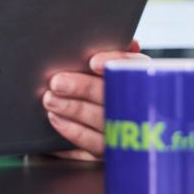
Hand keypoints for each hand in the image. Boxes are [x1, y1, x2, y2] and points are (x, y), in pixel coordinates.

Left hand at [41, 41, 144, 157]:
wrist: (105, 133)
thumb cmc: (107, 88)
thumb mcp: (116, 69)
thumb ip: (120, 56)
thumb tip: (131, 42)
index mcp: (143, 78)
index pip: (136, 66)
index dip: (117, 62)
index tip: (94, 63)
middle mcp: (139, 104)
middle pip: (113, 94)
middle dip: (83, 88)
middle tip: (57, 82)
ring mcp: (128, 132)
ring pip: (101, 119)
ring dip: (73, 109)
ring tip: (50, 99)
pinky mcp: (111, 151)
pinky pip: (93, 143)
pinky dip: (73, 131)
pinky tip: (56, 119)